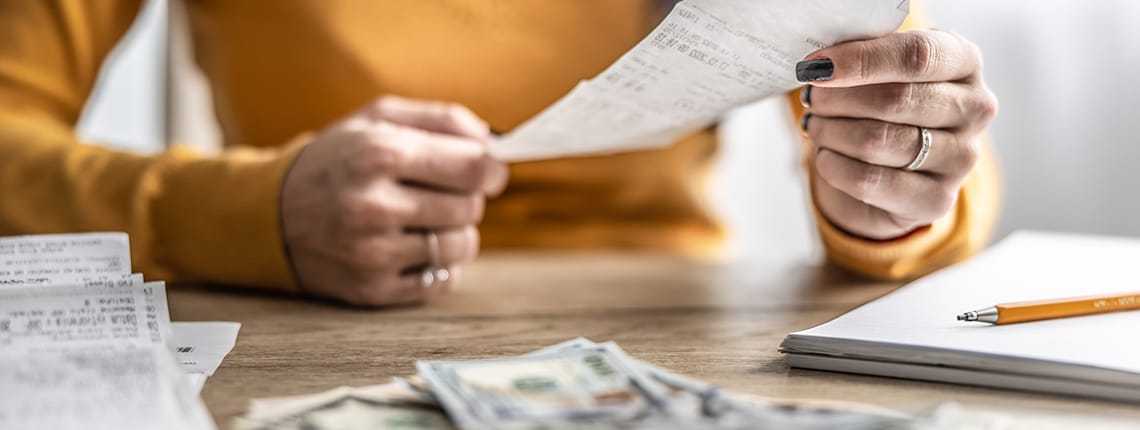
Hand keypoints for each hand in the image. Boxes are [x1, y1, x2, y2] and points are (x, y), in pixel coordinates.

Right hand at [281, 96, 507, 305]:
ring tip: (424, 219)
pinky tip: (411, 247)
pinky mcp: (372, 290)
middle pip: (471, 207)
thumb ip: (442, 119)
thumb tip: (494, 143)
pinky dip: (437, 264)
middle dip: (465, 197)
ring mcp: (373, 253)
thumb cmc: (336, 159)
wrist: (267, 214)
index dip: (492, 169)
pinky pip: (441, 280)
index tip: (488, 170)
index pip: (474, 167)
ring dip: (455, 232)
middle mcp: (376, 206)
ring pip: (462, 246)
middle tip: (438, 191)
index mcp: (380, 154)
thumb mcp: (377, 118)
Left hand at [796, 30, 997, 239]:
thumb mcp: (881, 67)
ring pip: (878, 142)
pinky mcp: (936, 200)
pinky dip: (834, 166)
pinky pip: (870, 181)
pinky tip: (826, 156)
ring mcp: (961, 158)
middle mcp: (974, 109)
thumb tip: (821, 63)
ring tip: (817, 126)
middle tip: (813, 98)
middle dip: (839, 98)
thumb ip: (862, 54)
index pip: (917, 55)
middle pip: (895, 99)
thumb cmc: (885, 103)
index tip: (818, 66)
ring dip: (832, 132)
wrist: (895, 165)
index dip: (862, 60)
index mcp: (964, 61)